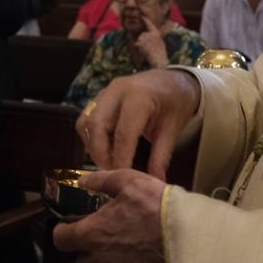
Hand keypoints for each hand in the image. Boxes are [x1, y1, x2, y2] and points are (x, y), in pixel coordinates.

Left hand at [53, 169, 166, 262]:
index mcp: (92, 234)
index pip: (61, 240)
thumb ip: (103, 180)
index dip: (63, 232)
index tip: (69, 227)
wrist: (190, 238)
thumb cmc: (156, 207)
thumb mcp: (130, 181)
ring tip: (120, 254)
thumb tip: (83, 180)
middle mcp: (100, 260)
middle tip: (99, 240)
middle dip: (86, 253)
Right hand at [79, 69, 200, 180]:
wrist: (173, 80)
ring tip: (107, 163)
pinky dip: (91, 138)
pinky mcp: (100, 97)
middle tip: (110, 173)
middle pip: (96, 126)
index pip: (123, 133)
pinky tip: (104, 150)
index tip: (122, 178)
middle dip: (100, 154)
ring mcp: (105, 92)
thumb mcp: (172, 129)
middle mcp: (117, 91)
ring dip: (92, 146)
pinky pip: (87, 119)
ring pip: (86, 123)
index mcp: (139, 96)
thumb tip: (155, 182)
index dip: (120, 159)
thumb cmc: (175, 103)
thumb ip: (161, 157)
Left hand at [134, 17, 168, 68]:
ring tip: (148, 49)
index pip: (149, 24)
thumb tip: (147, 34)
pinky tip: (144, 51)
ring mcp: (144, 38)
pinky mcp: (139, 43)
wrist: (158, 59)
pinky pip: (137, 44)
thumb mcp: (160, 41)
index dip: (145, 20)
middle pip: (143, 34)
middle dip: (144, 40)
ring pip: (139, 40)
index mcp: (155, 32)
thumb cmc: (161, 52)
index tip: (142, 16)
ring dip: (141, 44)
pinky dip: (139, 47)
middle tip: (150, 47)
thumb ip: (154, 36)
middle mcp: (149, 34)